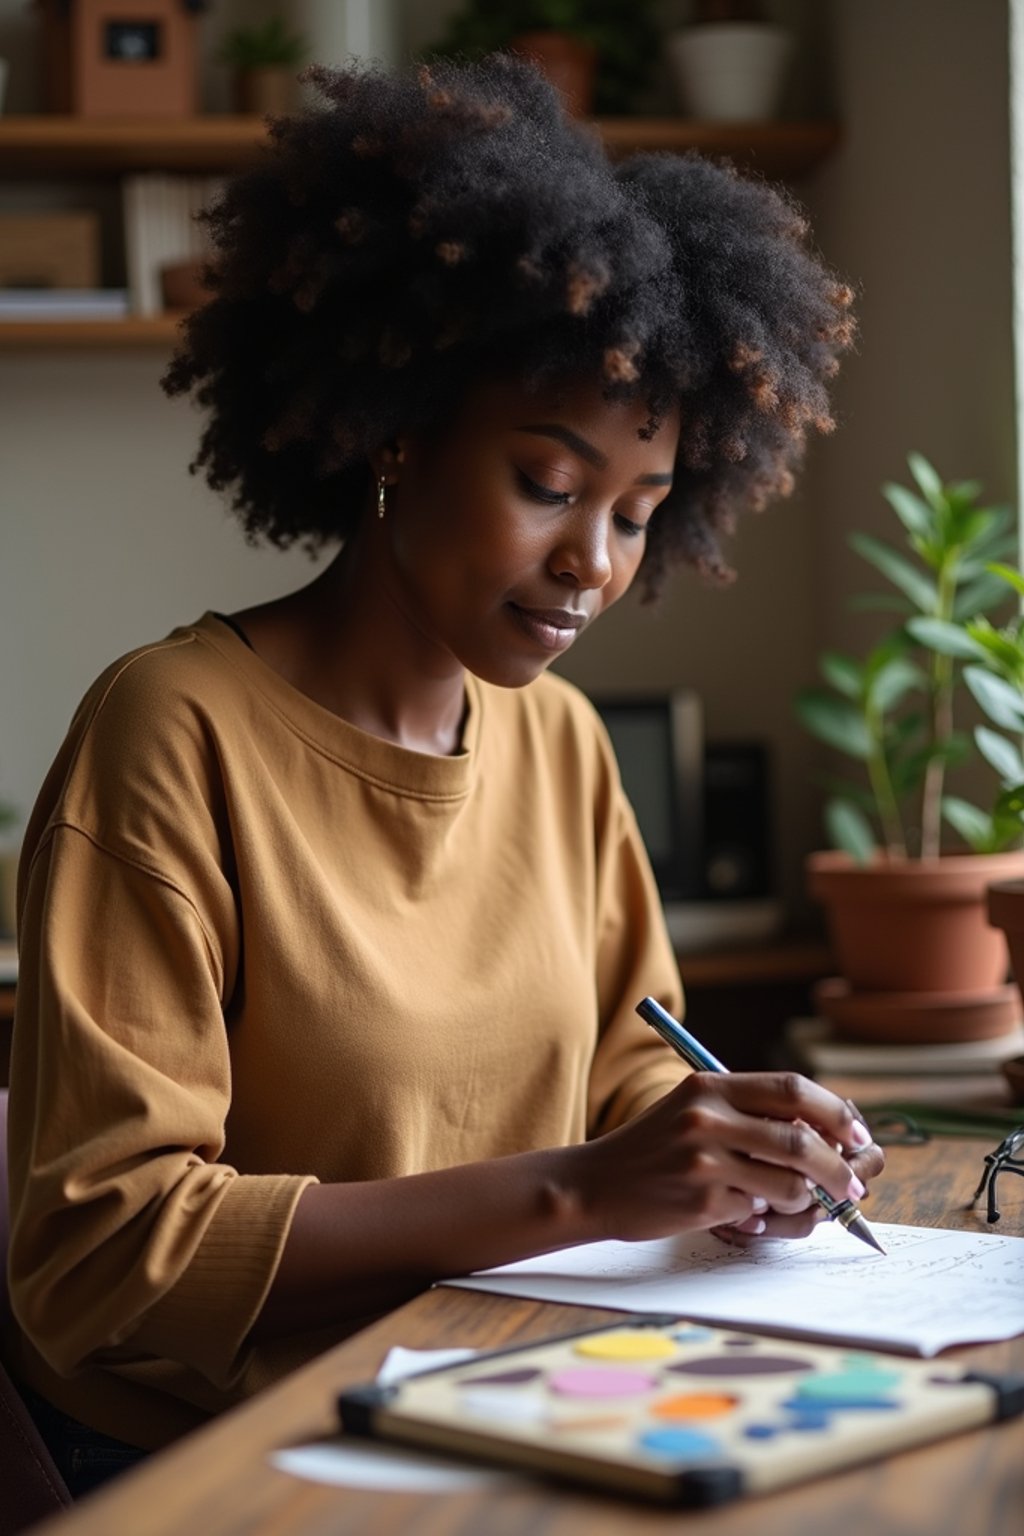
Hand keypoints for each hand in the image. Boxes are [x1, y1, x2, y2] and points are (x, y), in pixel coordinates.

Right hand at [582, 1074, 883, 1245]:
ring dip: (800, 1200)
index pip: (793, 1090)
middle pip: (800, 1139)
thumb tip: (827, 1133)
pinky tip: (740, 1211)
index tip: (857, 1135)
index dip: (835, 1113)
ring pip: (788, 1183)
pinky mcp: (701, 1201)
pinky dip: (761, 1216)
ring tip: (784, 1202)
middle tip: (852, 1188)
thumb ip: (749, 1112)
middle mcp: (708, 1117)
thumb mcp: (695, 1110)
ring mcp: (704, 1160)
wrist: (595, 1184)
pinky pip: (758, 1211)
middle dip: (838, 1168)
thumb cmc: (655, 1148)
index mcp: (711, 1086)